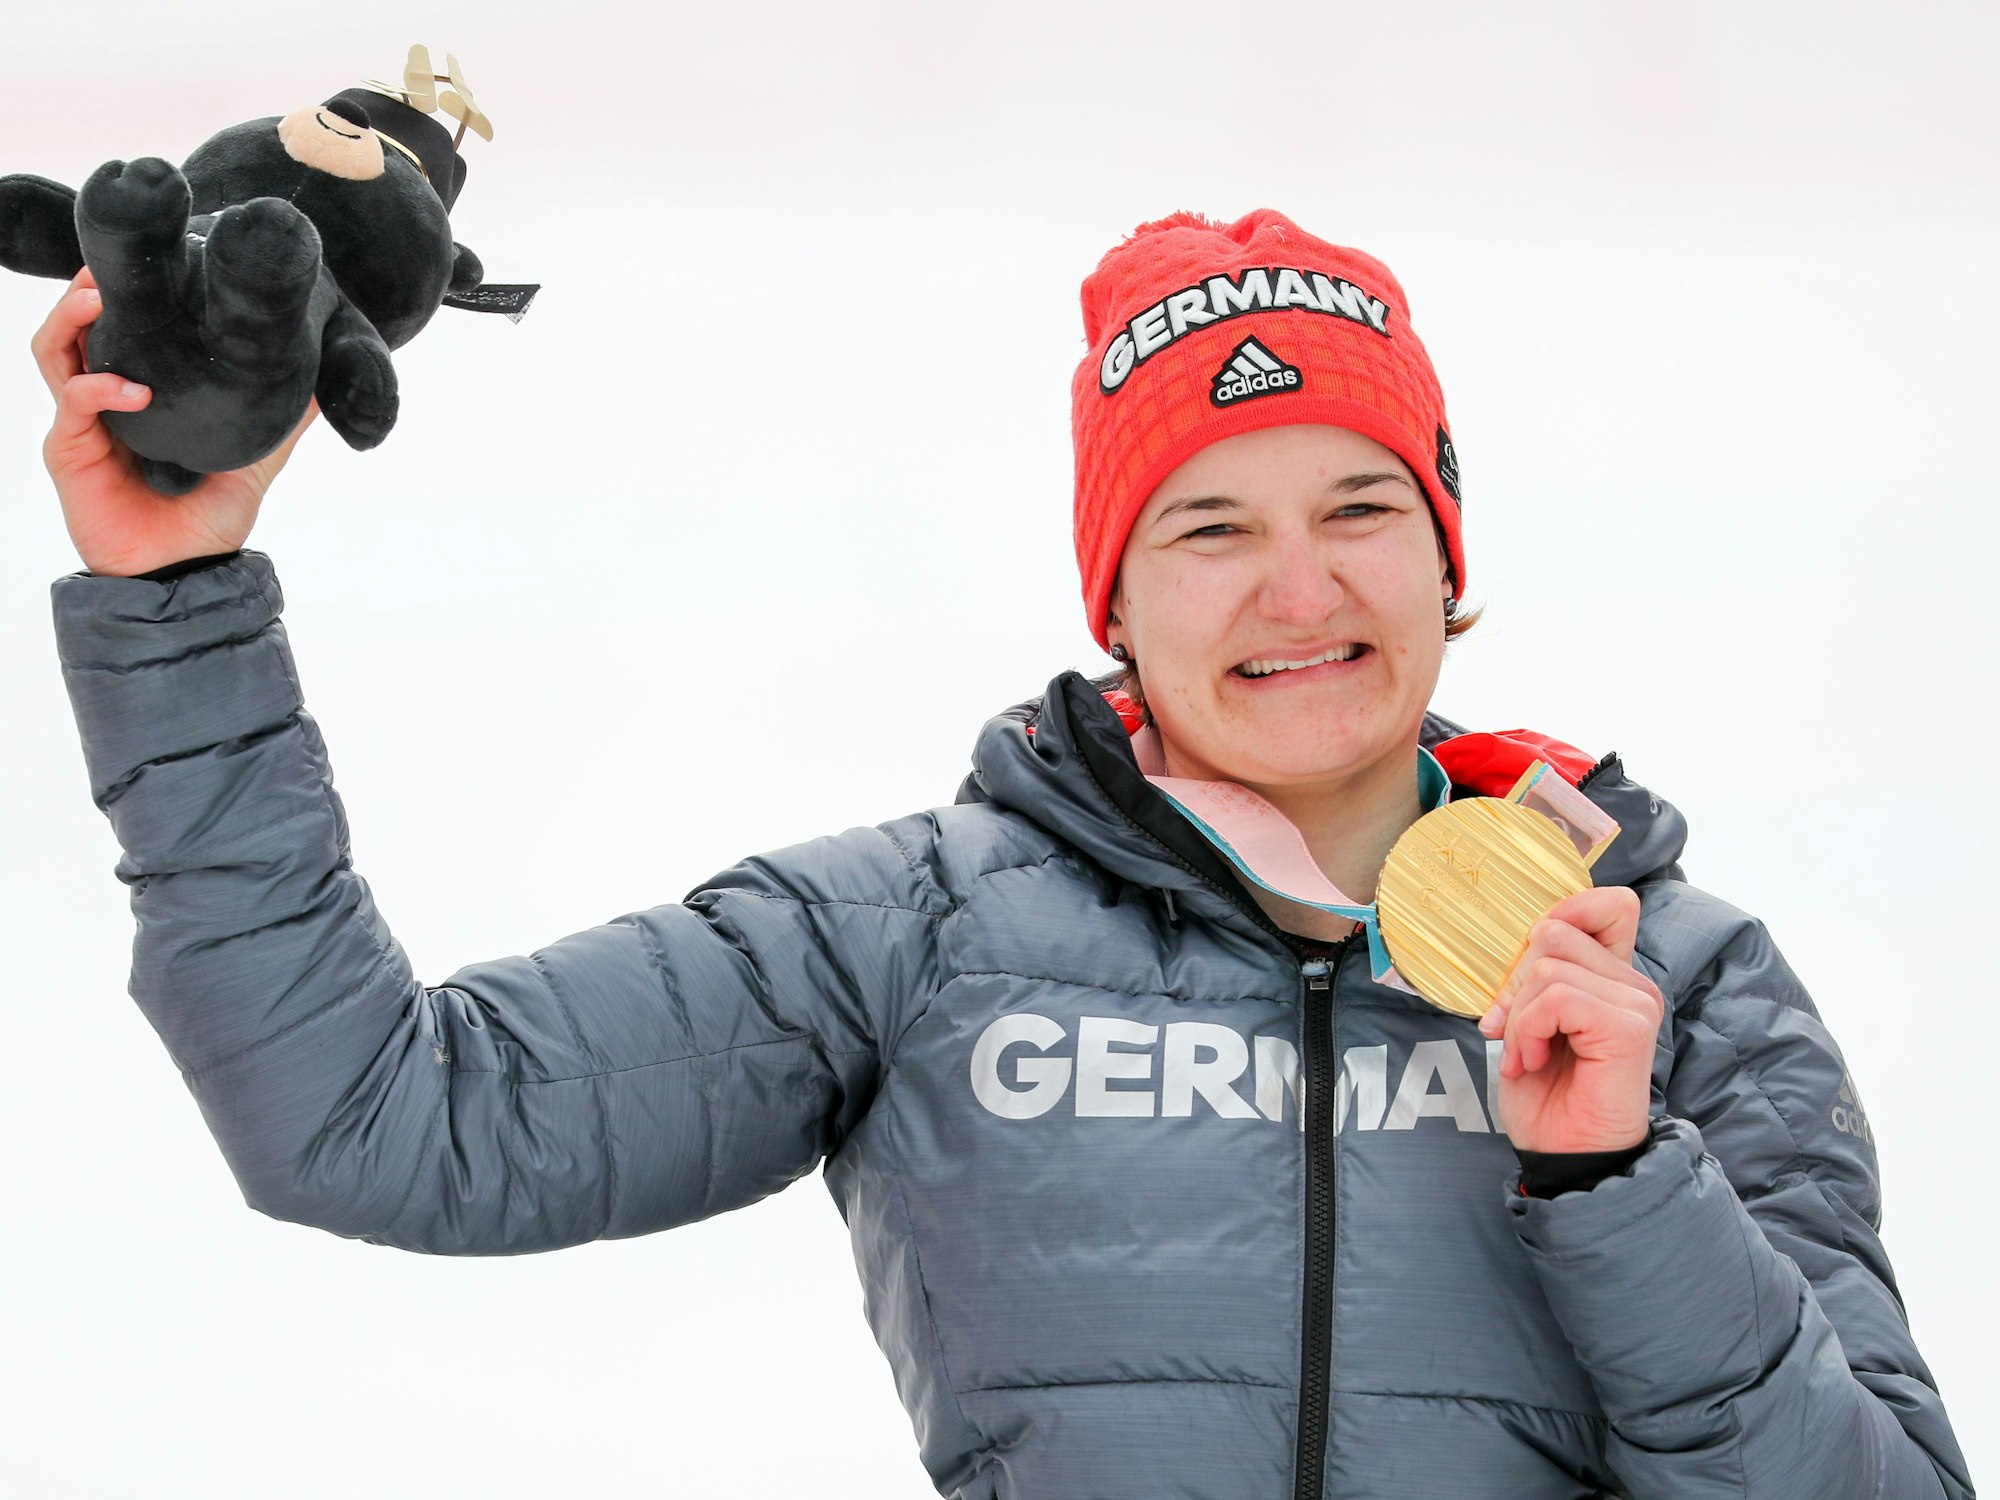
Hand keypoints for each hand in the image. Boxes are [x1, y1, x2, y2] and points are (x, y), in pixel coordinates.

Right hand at [33, 267, 313, 576]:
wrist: (188, 574)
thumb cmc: (208, 517)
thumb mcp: (254, 457)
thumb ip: (280, 421)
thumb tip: (321, 386)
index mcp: (137, 392)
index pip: (118, 328)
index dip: (125, 291)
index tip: (159, 259)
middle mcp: (102, 400)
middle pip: (73, 326)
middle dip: (84, 288)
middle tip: (111, 261)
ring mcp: (81, 424)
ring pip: (53, 351)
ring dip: (71, 318)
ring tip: (99, 296)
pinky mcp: (70, 451)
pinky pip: (74, 403)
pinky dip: (100, 387)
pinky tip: (136, 388)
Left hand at [1476, 886, 1664, 1153]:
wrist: (1562, 1154)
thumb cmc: (1545, 1092)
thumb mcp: (1527, 1017)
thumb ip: (1536, 972)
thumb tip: (1527, 934)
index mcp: (1612, 976)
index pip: (1607, 904)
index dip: (1561, 916)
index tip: (1526, 966)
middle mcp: (1632, 984)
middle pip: (1554, 933)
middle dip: (1515, 985)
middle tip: (1514, 1032)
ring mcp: (1636, 1004)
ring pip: (1547, 968)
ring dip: (1518, 1017)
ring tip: (1527, 1055)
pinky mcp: (1629, 1029)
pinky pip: (1556, 998)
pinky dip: (1528, 1030)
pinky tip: (1534, 1062)